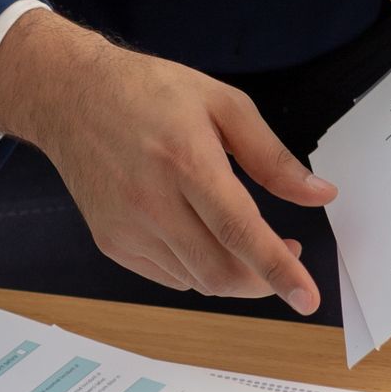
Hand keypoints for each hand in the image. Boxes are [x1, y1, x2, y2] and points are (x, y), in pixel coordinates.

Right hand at [0, 9, 333, 312]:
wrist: (70, 96)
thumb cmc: (149, 93)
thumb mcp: (222, 104)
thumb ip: (272, 157)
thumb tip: (321, 194)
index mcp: (185, 161)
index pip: (239, 231)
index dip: (278, 270)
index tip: (308, 299)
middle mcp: (152, 202)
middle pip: (220, 272)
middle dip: (263, 280)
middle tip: (286, 253)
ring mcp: (127, 228)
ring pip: (197, 281)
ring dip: (232, 272)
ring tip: (244, 236)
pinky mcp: (111, 242)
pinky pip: (170, 277)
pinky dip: (198, 269)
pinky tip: (202, 234)